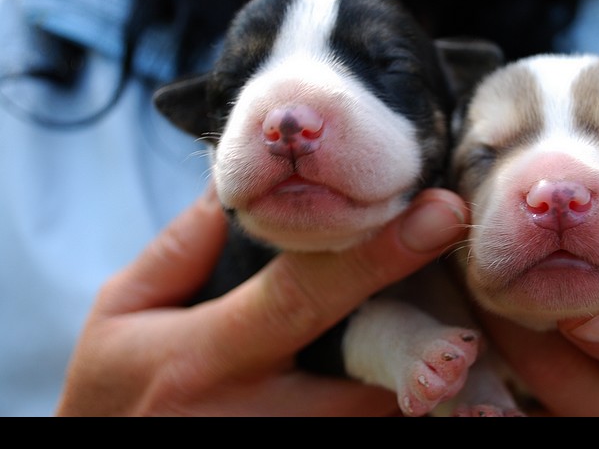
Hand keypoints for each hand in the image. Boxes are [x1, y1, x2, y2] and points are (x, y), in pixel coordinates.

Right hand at [55, 185, 466, 415]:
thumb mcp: (122, 313)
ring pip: (383, 411)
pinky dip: (405, 400)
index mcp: (208, 356)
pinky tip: (429, 367)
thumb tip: (241, 181)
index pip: (305, 294)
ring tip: (465, 327)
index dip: (377, 252)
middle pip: (371, 363)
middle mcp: (258, 414)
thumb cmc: (112, 393)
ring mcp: (287, 447)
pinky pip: (369, 428)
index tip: (440, 211)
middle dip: (434, 322)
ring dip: (430, 367)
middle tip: (480, 280)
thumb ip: (182, 247)